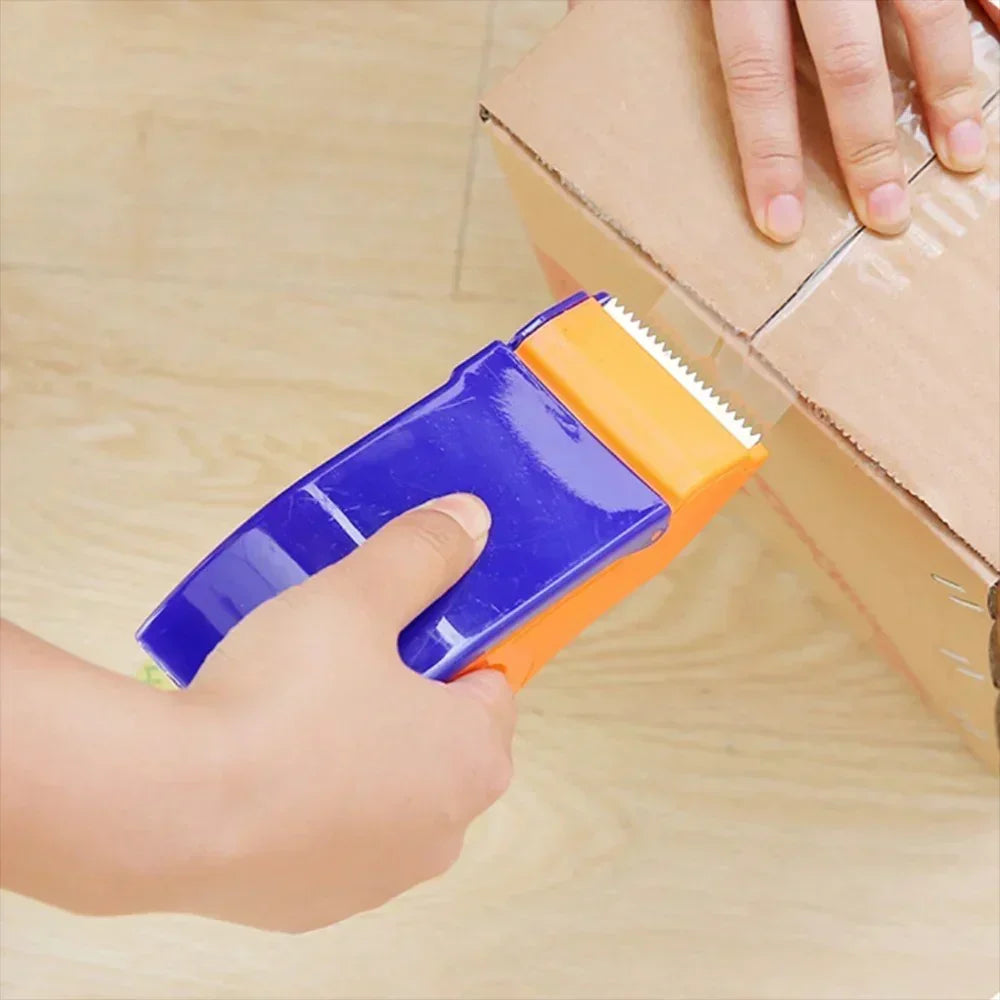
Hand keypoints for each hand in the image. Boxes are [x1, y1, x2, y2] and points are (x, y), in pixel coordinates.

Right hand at [185, 493, 514, 931]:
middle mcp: (444, 834)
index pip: (491, 685)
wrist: (170, 810)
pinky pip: (325, 837)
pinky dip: (306, 804)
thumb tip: (472, 518)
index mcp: (475, 759)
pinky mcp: (311, 908)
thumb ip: (421, 553)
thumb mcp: (355, 599)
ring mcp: (377, 881)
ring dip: (356, 753)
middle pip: (439, 741)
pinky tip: (258, 770)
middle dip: (402, 697)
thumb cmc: (284, 698)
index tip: (401, 625)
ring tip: (292, 707)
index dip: (451, 645)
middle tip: (342, 657)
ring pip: (382, 792)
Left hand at [711, 0, 986, 242]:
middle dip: (869, 147)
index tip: (781, 225)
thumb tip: (742, 80)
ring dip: (948, 92)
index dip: (769, 155)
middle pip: (847, 65)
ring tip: (964, 154)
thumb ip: (729, 12)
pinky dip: (997, 10)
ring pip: (926, 15)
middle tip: (888, 214)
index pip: (756, 79)